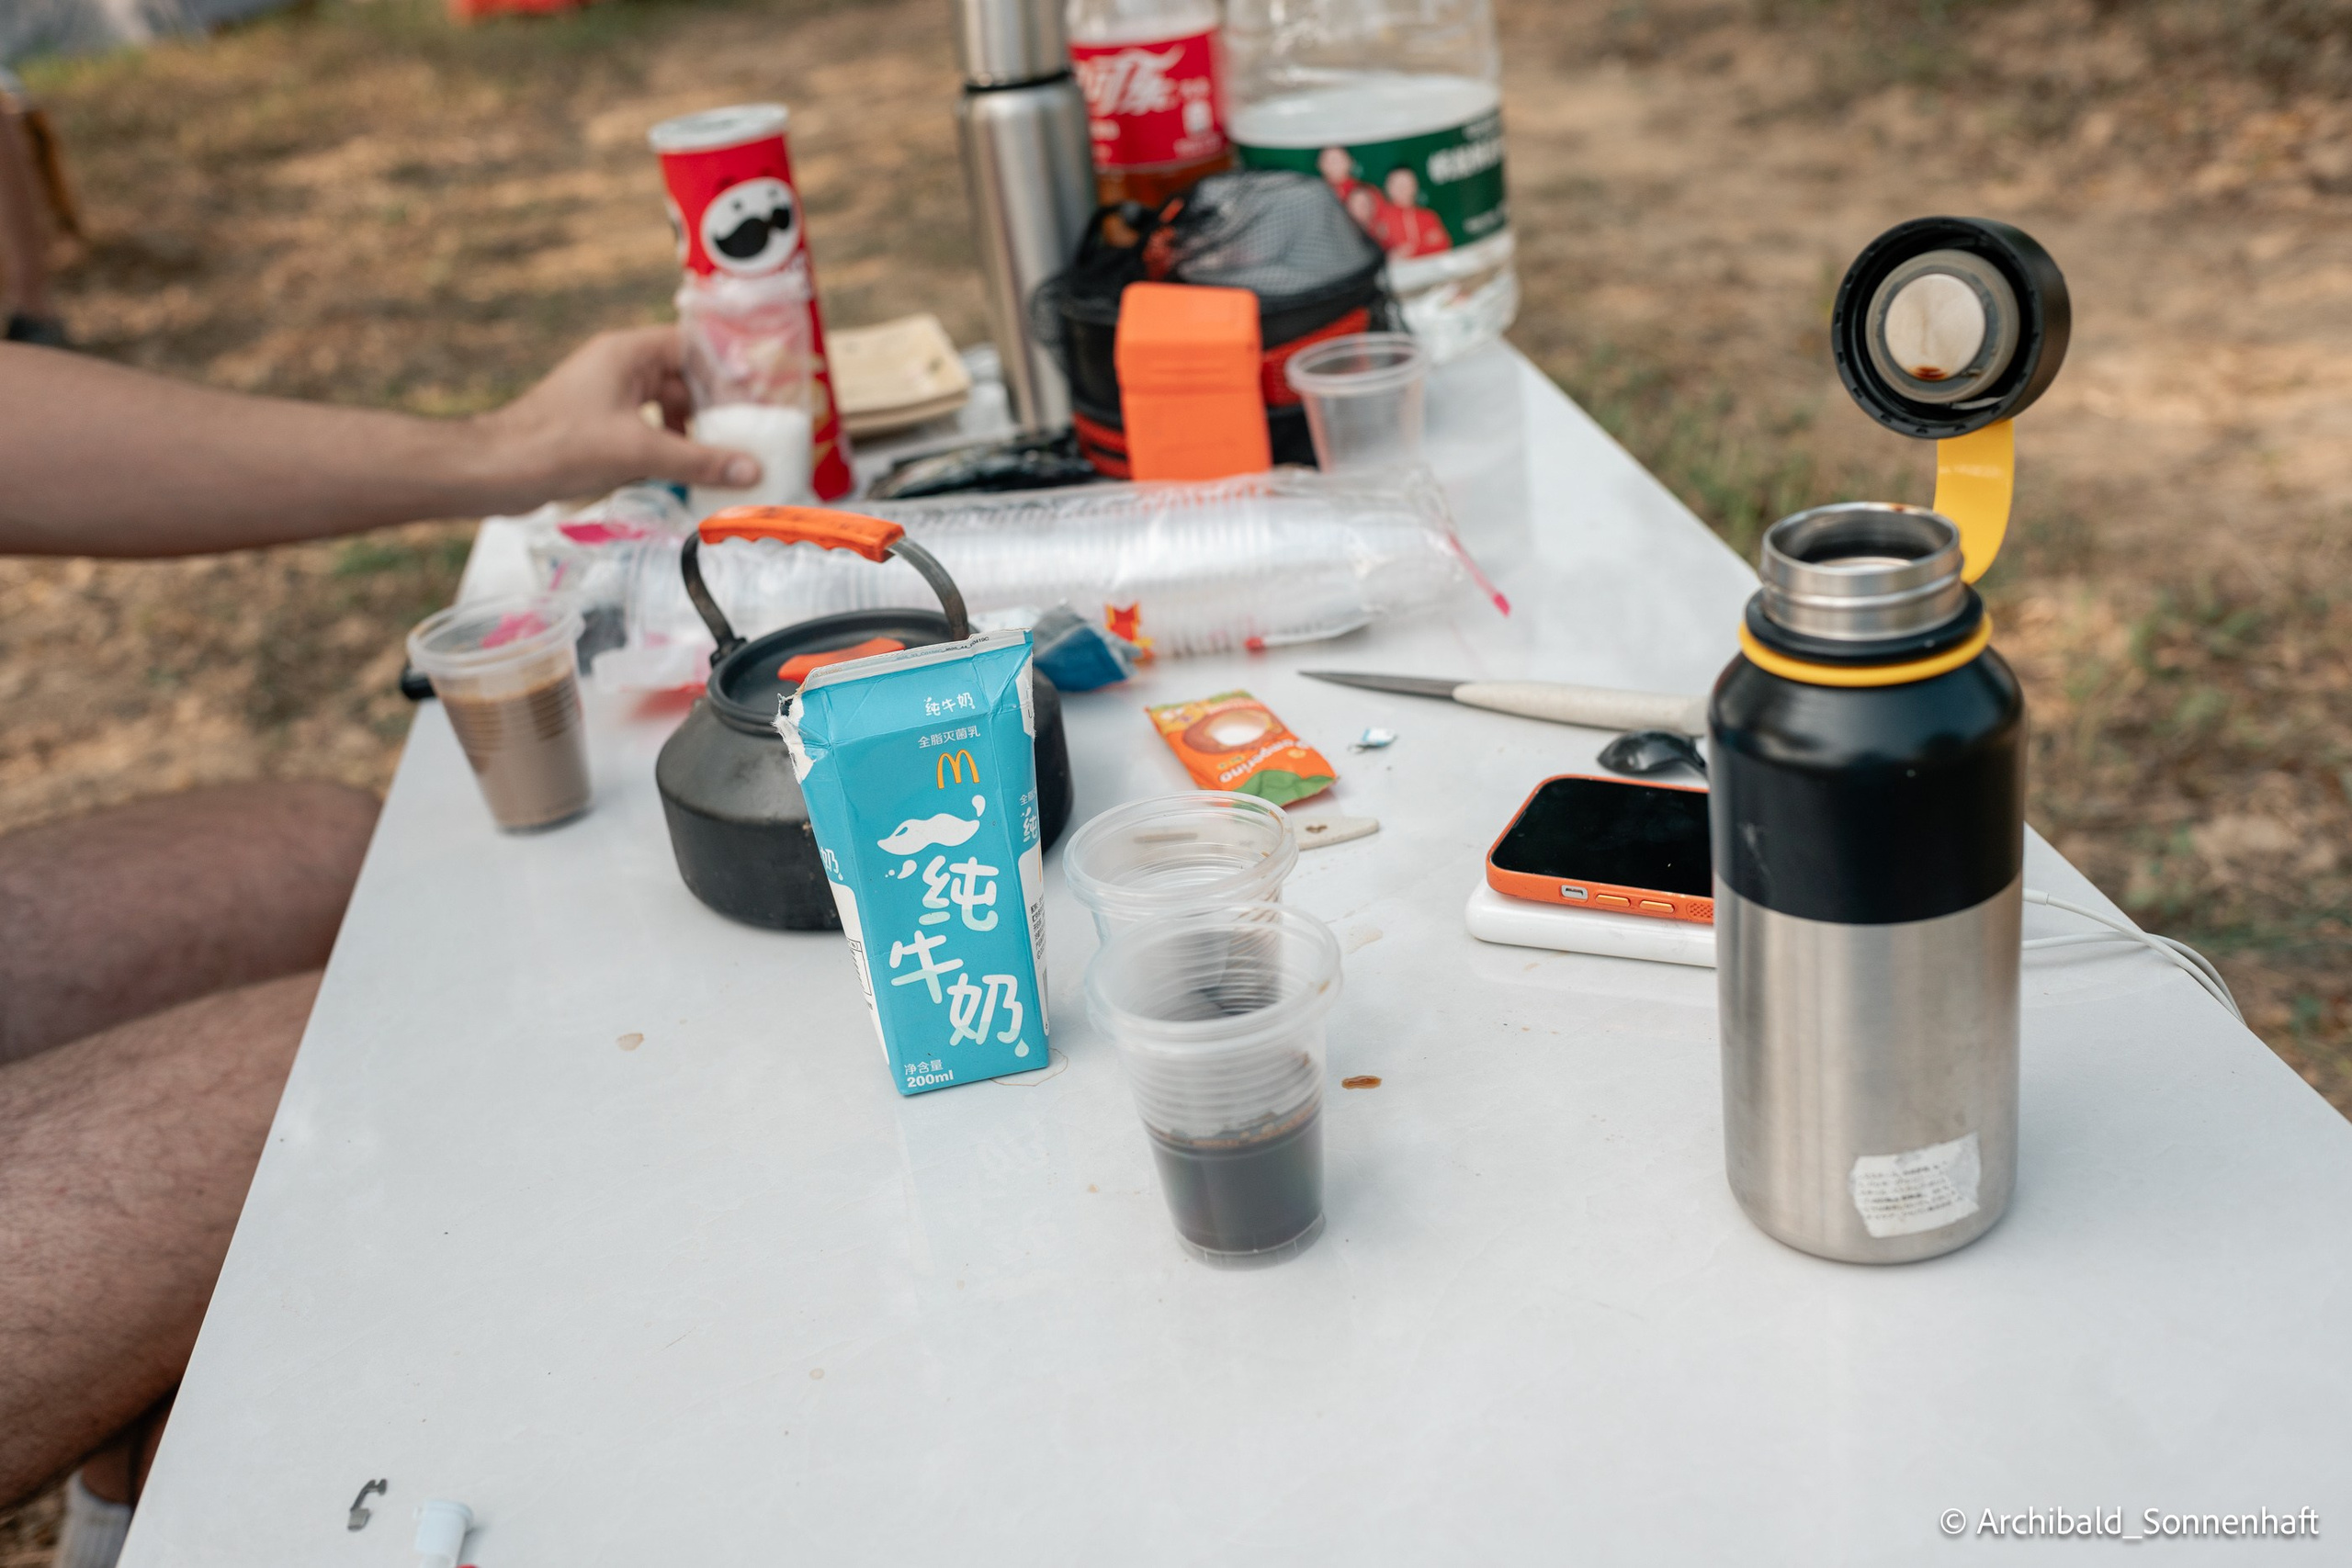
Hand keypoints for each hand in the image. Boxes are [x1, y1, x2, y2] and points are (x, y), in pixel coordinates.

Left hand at [475, 326, 761, 500]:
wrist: (497, 470)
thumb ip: (699, 460)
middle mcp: (618, 367)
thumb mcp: (640, 451)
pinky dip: (667, 448)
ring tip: (722, 458)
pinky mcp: (597, 425)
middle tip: (750, 434)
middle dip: (713, 409)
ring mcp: (606, 397)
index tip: (758, 394)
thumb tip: (752, 469)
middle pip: (682, 380)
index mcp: (627, 353)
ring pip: (665, 408)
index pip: (691, 347)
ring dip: (691, 432)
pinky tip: (684, 474)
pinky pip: (646, 430)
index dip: (725, 369)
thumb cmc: (562, 445)